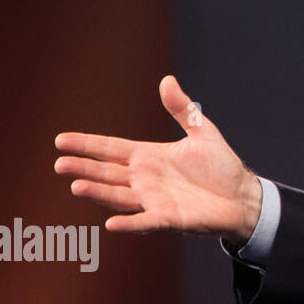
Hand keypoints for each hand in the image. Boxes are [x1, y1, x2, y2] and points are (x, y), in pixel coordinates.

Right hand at [54, 75, 261, 246]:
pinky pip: (145, 221)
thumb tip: (167, 80)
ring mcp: (154, 200)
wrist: (243, 196)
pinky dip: (130, 223)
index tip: (61, 140)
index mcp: (149, 156)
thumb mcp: (202, 131)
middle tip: (60, 164)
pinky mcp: (168, 218)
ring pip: (119, 196)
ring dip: (99, 193)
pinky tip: (112, 223)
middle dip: (84, 168)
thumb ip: (182, 109)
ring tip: (76, 186)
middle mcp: (145, 179)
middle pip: (107, 172)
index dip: (88, 144)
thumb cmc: (221, 166)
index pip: (111, 148)